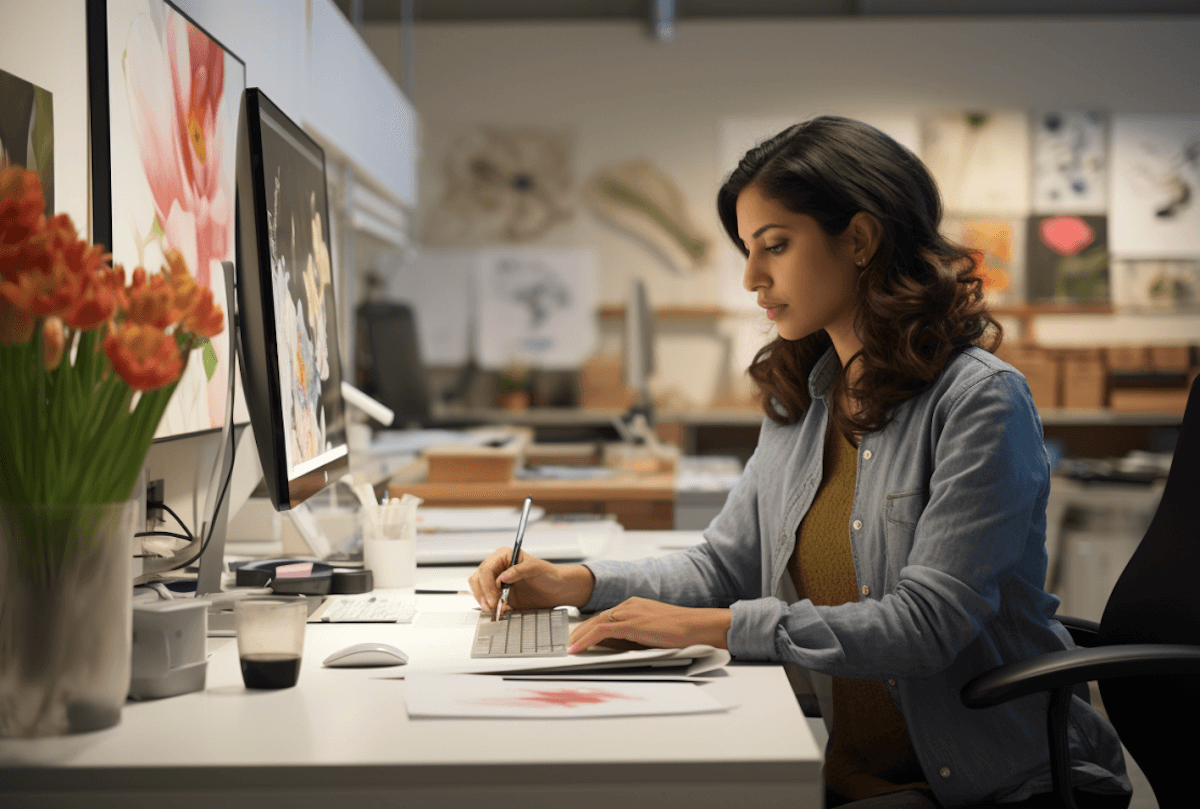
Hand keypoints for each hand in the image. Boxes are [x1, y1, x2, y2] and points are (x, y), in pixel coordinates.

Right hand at [467, 548, 594, 615]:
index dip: (487, 584)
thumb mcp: (538, 568)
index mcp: (505, 556)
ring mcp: (498, 582)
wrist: (557, 591)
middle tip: (491, 605)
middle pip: (479, 578)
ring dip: (482, 599)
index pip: (487, 568)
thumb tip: (503, 576)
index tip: (494, 597)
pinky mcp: (500, 595)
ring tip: (491, 609)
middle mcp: (499, 568)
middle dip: (482, 593)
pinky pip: (486, 599)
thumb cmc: (550, 575)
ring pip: (478, 588)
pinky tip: (496, 611)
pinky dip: (487, 605)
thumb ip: (520, 569)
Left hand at [566, 597, 730, 653]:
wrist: (697, 627)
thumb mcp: (653, 631)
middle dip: (580, 631)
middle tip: (568, 642)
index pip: (606, 615)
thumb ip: (634, 634)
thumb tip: (614, 645)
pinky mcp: (631, 624)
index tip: (579, 636)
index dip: (590, 626)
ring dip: (579, 636)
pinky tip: (577, 649)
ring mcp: (630, 612)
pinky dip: (585, 640)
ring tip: (569, 648)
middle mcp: (630, 605)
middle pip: (597, 618)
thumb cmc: (681, 632)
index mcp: (635, 604)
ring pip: (595, 623)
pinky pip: (601, 631)